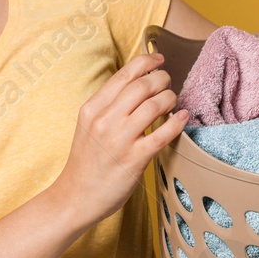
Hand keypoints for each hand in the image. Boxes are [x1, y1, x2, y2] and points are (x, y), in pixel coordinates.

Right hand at [52, 51, 188, 229]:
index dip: (147, 61)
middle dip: (162, 79)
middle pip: (143, 85)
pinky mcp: (134, 159)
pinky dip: (177, 121)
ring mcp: (120, 140)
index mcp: (92, 108)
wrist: (76, 197)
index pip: (124, 74)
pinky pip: (163, 133)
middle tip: (168, 83)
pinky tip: (182, 117)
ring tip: (173, 101)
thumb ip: (108, 105)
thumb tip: (137, 84)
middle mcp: (105, 120)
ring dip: (170, 98)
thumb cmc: (86, 162)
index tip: (159, 60)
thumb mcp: (88, 125)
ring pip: (155, 105)